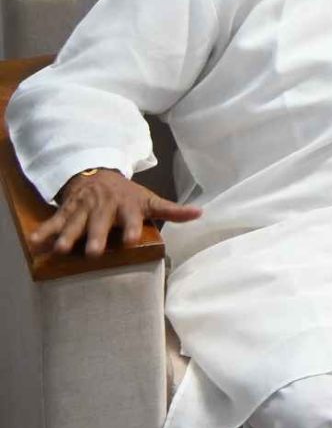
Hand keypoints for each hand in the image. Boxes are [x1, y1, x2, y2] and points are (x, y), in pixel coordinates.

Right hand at [33, 169, 198, 258]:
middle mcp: (105, 207)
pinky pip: (54, 222)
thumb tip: (200, 214)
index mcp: (127, 206)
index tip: (130, 239)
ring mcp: (84, 209)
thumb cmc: (128, 195)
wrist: (98, 175)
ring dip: (69, 236)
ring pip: (75, 223)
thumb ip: (172, 210)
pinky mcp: (67, 212)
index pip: (132, 217)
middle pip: (100, 223)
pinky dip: (44, 231)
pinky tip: (35, 242)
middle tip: (94, 252)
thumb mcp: (150, 200)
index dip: (131, 228)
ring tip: (62, 250)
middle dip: (97, 236)